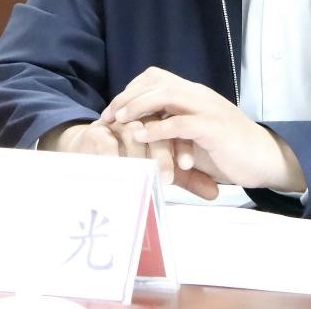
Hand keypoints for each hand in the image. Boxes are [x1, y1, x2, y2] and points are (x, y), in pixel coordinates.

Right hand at [38, 118, 217, 197]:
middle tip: (168, 175)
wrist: (95, 158)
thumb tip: (215, 193)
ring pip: (131, 132)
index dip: (181, 144)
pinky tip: (120, 170)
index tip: (187, 166)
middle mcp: (139, 117)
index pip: (175, 125)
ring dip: (139, 155)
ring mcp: (118, 123)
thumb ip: (190, 178)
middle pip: (154, 127)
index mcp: (160, 120)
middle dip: (162, 152)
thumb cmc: (136, 163)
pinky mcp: (96, 133)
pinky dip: (113, 155)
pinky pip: (106, 141)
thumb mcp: (165, 169)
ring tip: (144, 175)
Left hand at [102, 67, 305, 192]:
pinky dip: (158, 128)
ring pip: (166, 95)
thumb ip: (173, 126)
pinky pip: (180, 123)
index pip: (155, 77)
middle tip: (108, 117)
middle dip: (127, 97)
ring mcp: (207, 109)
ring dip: (138, 106)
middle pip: (156, 82)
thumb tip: (141, 130)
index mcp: (194, 94)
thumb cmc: (228, 150)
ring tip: (120, 121)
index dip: (130, 90)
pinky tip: (143, 136)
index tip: (111, 111)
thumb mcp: (195, 134)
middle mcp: (198, 95)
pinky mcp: (213, 128)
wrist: (264, 158)